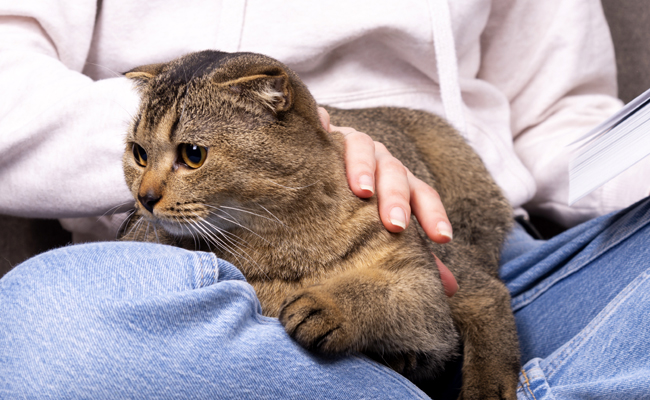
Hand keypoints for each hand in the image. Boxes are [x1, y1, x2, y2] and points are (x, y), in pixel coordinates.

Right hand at [318, 107, 458, 296]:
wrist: (324, 167)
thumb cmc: (359, 204)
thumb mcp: (386, 226)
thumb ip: (415, 253)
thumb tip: (450, 289)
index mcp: (399, 182)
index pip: (422, 194)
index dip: (433, 214)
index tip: (442, 238)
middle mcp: (379, 160)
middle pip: (395, 172)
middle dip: (397, 198)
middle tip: (396, 224)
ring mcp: (350, 143)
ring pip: (363, 146)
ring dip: (364, 166)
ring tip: (362, 190)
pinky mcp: (322, 133)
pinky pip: (322, 122)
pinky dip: (323, 123)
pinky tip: (321, 128)